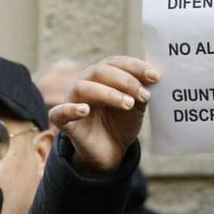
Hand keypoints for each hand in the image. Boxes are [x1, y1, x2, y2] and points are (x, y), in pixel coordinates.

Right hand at [49, 56, 158, 174]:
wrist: (111, 151)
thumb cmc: (121, 123)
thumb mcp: (136, 104)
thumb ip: (141, 89)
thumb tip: (154, 75)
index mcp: (101, 77)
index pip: (114, 63)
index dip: (134, 66)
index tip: (155, 77)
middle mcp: (84, 85)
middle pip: (98, 71)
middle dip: (125, 81)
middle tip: (143, 96)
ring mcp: (73, 102)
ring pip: (82, 88)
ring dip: (108, 93)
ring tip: (128, 105)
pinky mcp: (65, 122)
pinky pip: (58, 113)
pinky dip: (70, 109)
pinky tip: (84, 110)